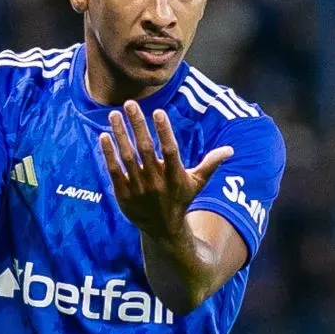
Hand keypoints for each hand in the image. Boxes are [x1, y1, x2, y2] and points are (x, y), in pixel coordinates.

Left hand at [99, 101, 232, 238]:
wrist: (163, 229)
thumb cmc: (181, 199)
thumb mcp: (197, 183)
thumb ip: (210, 164)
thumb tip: (230, 150)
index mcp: (175, 176)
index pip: (170, 151)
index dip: (165, 131)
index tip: (158, 111)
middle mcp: (156, 182)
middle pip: (145, 149)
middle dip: (137, 125)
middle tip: (130, 104)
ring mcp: (138, 188)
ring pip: (127, 157)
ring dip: (120, 134)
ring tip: (114, 114)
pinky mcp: (123, 194)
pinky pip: (114, 171)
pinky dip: (108, 153)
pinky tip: (104, 136)